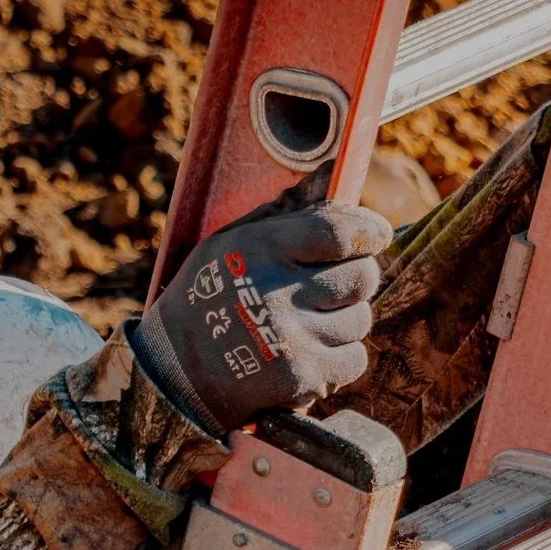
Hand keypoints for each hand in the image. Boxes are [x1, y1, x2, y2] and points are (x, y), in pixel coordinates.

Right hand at [132, 198, 390, 433]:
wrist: (174, 374)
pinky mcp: (300, 377)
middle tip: (331, 288)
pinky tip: (309, 355)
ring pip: (361, 320)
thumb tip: (332, 172)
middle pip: (362, 277)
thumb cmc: (208, 298)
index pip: (340, 233)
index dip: (370, 232)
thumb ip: (284, 211)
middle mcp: (276, 292)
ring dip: (344, 322)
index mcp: (260, 250)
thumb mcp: (230, 242)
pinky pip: (355, 360)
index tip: (376, 236)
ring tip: (309, 325)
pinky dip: (340, 360)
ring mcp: (291, 338)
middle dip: (356, 279)